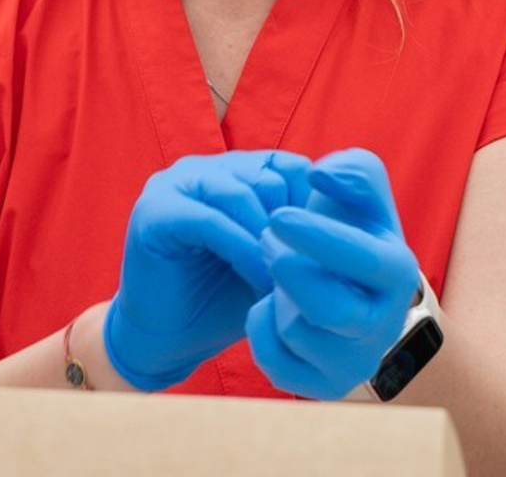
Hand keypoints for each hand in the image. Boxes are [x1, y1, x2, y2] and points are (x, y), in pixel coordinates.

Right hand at [103, 149, 311, 390]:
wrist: (165, 340)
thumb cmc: (223, 298)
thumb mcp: (270, 259)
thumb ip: (295, 233)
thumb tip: (350, 224)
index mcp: (231, 170)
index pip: (287, 165)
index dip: (313, 204)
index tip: (331, 249)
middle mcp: (203, 168)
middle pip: (267, 175)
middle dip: (293, 225)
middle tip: (309, 268)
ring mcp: (175, 184)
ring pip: (240, 193)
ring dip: (269, 239)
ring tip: (286, 278)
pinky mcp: (155, 211)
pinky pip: (210, 220)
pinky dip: (241, 250)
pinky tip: (260, 280)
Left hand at [246, 148, 417, 399]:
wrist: (354, 286)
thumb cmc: (353, 228)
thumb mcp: (363, 189)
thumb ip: (351, 170)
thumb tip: (319, 176)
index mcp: (398, 274)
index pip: (364, 261)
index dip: (320, 237)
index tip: (279, 215)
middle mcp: (383, 326)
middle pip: (327, 307)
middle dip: (288, 270)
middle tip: (268, 239)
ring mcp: (354, 361)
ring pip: (297, 332)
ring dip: (275, 293)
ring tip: (278, 268)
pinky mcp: (322, 385)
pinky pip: (276, 363)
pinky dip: (261, 328)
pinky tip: (271, 303)